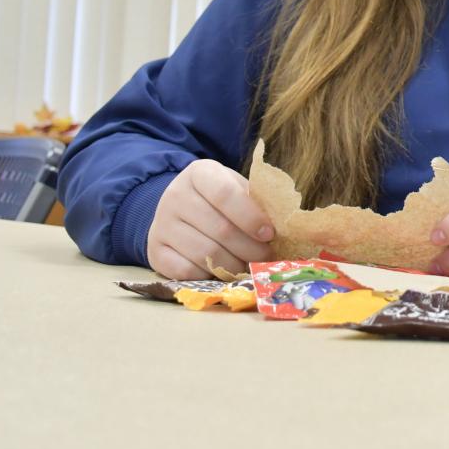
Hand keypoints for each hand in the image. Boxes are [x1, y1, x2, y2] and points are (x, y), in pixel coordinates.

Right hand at [147, 159, 274, 278]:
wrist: (179, 210)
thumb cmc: (220, 201)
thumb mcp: (237, 189)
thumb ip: (258, 202)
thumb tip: (293, 227)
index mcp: (199, 173)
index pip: (225, 194)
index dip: (251, 217)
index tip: (270, 234)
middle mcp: (175, 196)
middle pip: (220, 229)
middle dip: (250, 248)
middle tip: (266, 257)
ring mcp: (161, 225)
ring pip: (206, 253)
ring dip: (235, 265)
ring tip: (249, 265)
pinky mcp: (154, 252)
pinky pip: (187, 271)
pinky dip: (210, 275)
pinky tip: (223, 271)